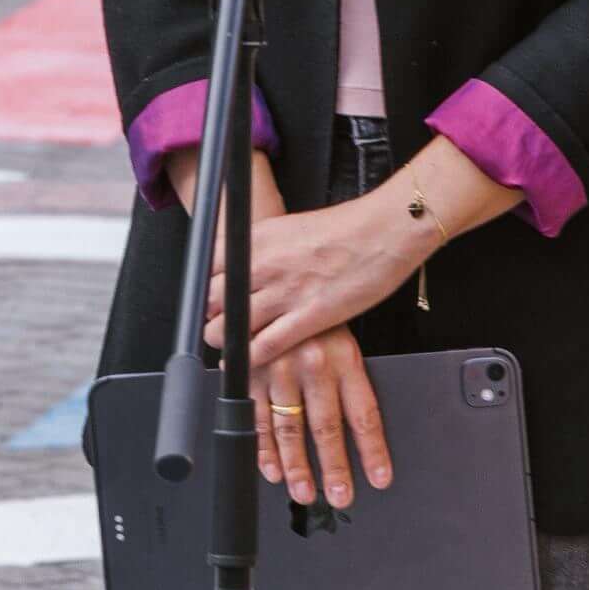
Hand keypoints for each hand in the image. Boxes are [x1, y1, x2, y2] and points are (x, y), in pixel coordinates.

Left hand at [225, 193, 431, 371]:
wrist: (383, 232)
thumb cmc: (343, 230)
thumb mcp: (287, 229)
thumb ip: (261, 249)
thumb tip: (241, 266)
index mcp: (257, 239)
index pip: (208, 266)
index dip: (205, 285)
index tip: (208, 297)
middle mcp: (264, 264)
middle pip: (212, 297)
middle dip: (209, 313)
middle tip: (215, 321)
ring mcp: (285, 291)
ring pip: (232, 324)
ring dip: (223, 338)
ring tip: (225, 343)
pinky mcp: (310, 317)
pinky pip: (266, 344)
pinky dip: (250, 356)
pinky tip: (246, 360)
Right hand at [249, 325, 393, 510]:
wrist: (274, 280)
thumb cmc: (315, 314)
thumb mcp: (343, 336)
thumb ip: (350, 379)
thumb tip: (364, 431)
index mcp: (343, 357)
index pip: (363, 414)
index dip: (372, 450)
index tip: (379, 478)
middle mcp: (312, 365)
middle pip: (326, 428)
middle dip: (333, 468)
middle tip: (340, 495)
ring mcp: (279, 368)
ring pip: (289, 427)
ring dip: (297, 465)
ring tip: (304, 491)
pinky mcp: (250, 370)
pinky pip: (256, 416)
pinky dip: (263, 446)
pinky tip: (272, 468)